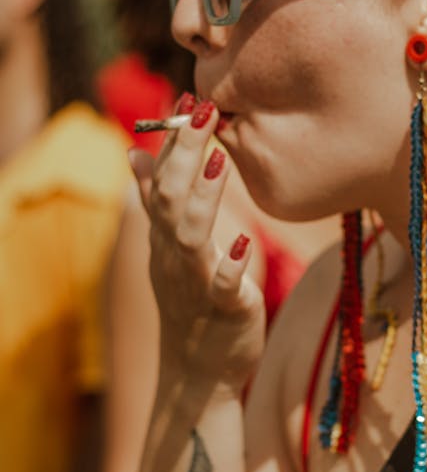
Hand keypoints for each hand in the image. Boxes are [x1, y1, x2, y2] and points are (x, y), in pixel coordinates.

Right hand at [129, 99, 265, 396]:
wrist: (197, 375)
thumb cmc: (190, 304)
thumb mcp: (170, 249)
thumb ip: (156, 202)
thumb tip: (135, 152)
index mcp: (165, 237)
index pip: (163, 178)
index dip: (174, 138)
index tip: (188, 97)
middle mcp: (175, 255)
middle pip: (171, 198)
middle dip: (187, 153)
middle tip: (204, 111)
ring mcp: (196, 283)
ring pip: (192, 235)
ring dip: (204, 197)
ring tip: (219, 160)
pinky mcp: (224, 311)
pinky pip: (223, 286)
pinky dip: (231, 265)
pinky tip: (246, 242)